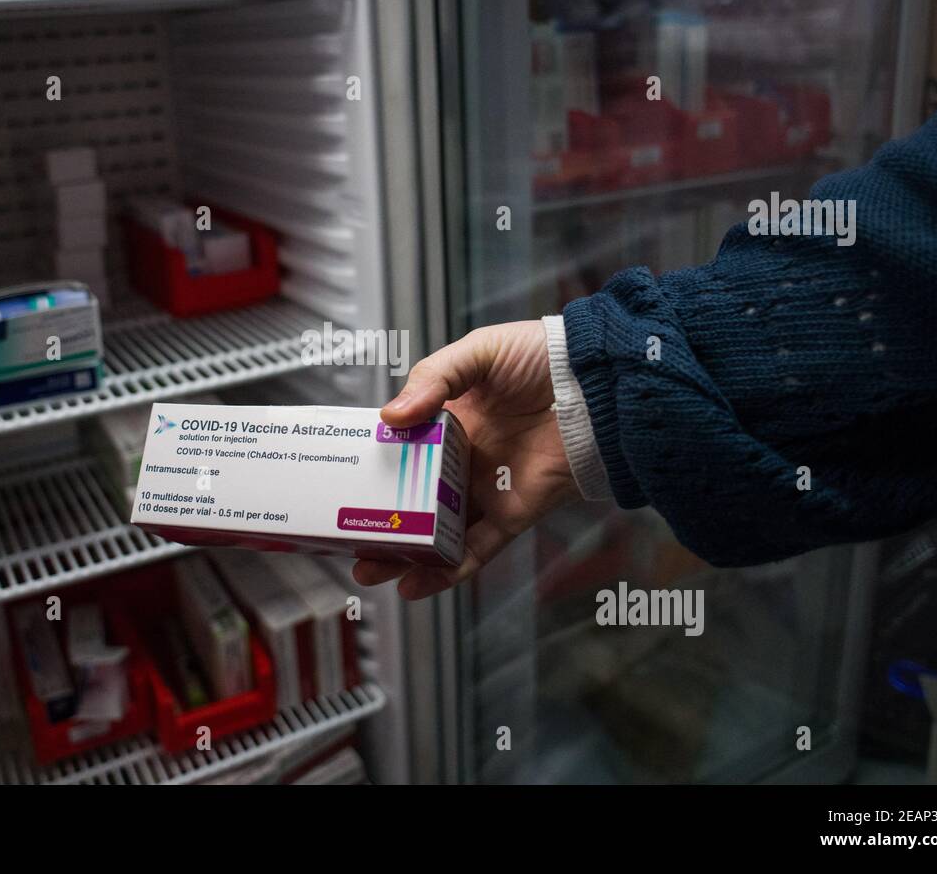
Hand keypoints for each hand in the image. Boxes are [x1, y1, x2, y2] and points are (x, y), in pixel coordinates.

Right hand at [353, 321, 575, 599]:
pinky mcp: (512, 515)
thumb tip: (390, 416)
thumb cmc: (544, 358)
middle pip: (409, 501)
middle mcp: (461, 461)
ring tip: (369, 569)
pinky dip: (446, 571)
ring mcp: (485, 491)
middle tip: (343, 541)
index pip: (399, 452)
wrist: (599, 384)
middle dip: (376, 524)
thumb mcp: (478, 353)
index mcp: (448, 423)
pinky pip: (476, 551)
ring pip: (435, 533)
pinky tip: (416, 584)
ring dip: (402, 555)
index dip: (369, 470)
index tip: (337, 484)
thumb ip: (433, 379)